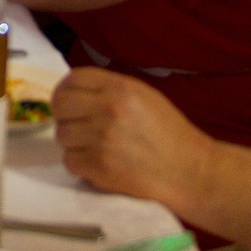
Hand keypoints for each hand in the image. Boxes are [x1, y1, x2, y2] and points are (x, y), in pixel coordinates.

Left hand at [52, 67, 216, 209]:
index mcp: (121, 88)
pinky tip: (99, 162)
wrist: (190, 172)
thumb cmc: (169, 133)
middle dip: (64, 115)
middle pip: (60, 105)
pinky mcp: (100, 167)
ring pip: (62, 135)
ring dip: (74, 142)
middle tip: (77, 125)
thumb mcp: (144, 97)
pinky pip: (70, 161)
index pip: (73, 79)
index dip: (66, 89)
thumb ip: (110, 90)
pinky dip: (81, 164)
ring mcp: (102, 139)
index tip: (69, 101)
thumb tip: (76, 92)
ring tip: (94, 146)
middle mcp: (108, 109)